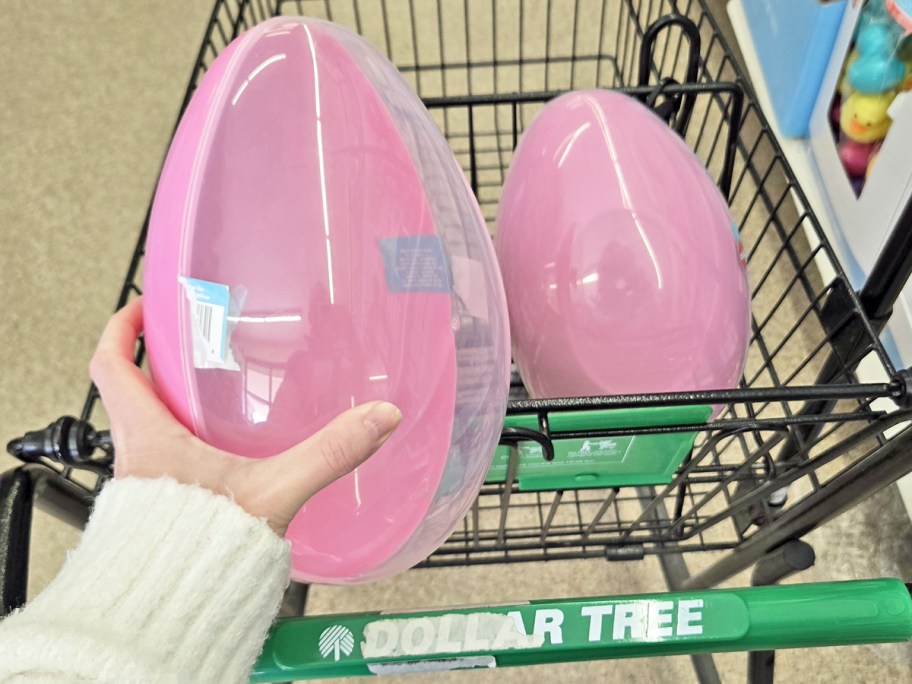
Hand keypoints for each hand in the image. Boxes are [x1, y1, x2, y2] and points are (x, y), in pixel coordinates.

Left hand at [89, 297, 400, 535]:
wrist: (174, 614)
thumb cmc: (199, 558)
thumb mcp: (273, 491)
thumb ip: (328, 452)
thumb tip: (376, 418)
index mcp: (150, 437)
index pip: (112, 363)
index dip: (123, 326)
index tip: (146, 304)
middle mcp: (139, 457)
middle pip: (132, 392)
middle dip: (162, 364)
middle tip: (200, 344)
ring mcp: (147, 485)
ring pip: (151, 428)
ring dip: (178, 407)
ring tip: (222, 394)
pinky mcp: (163, 510)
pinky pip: (169, 463)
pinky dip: (193, 447)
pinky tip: (231, 455)